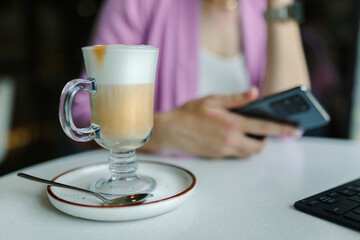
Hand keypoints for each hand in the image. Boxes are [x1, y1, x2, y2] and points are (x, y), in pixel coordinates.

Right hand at [142, 87, 301, 158]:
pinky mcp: (217, 156)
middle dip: (265, 141)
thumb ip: (236, 98)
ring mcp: (224, 150)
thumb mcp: (213, 99)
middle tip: (261, 131)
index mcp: (232, 123)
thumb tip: (255, 93)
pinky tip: (230, 137)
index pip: (265, 128)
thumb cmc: (190, 113)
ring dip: (252, 145)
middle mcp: (230, 139)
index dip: (283, 130)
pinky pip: (235, 155)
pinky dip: (239, 147)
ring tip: (245, 133)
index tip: (297, 131)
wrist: (171, 130)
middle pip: (259, 146)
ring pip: (248, 153)